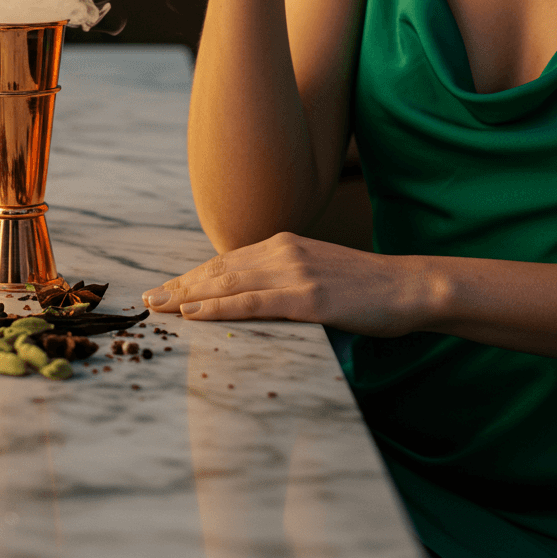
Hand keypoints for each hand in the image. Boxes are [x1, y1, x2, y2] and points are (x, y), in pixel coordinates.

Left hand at [141, 231, 436, 337]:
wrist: (407, 286)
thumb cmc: (367, 287)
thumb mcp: (319, 273)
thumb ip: (286, 279)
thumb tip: (257, 297)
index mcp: (285, 243)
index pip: (228, 260)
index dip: (194, 275)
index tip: (168, 286)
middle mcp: (283, 251)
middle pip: (219, 269)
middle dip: (181, 284)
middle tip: (149, 297)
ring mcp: (294, 272)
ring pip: (227, 284)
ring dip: (188, 296)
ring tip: (159, 306)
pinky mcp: (307, 297)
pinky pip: (252, 304)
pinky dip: (218, 308)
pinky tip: (194, 314)